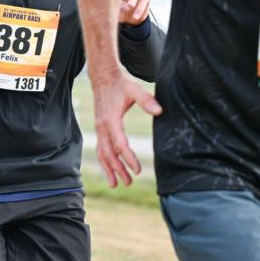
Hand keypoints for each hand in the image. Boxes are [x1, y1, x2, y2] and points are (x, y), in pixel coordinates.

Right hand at [90, 69, 161, 186]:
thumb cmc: (121, 84)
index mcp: (111, 120)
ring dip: (109, 169)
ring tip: (116, 184)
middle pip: (109, 153)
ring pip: (102, 153)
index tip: (137, 170)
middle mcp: (102, 127)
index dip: (128, 159)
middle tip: (128, 182)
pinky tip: (110, 170)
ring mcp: (99, 128)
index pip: (120, 145)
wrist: (103, 77)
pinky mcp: (100, 128)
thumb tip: (159, 112)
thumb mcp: (135, 90)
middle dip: (118, 169)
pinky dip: (105, 161)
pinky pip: (101, 148)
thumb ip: (147, 101)